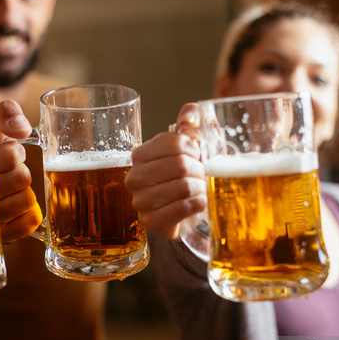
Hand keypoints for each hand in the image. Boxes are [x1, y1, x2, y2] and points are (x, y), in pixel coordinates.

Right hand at [0, 100, 42, 241]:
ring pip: (27, 200)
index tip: (1, 153)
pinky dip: (30, 214)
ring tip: (8, 190)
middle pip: (23, 178)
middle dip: (19, 171)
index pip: (11, 156)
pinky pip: (29, 223)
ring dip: (24, 191)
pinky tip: (18, 207)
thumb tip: (21, 130)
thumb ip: (6, 114)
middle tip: (5, 173)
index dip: (13, 152)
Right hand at [125, 104, 205, 239]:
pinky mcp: (151, 222)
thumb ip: (191, 120)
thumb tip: (187, 117)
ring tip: (201, 189)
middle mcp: (134, 177)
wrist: (186, 210)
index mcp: (141, 154)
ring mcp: (140, 201)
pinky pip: (181, 208)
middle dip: (199, 170)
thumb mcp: (191, 143)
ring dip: (200, 188)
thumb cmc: (188, 174)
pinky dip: (197, 204)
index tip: (198, 154)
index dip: (194, 148)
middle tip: (203, 175)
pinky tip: (200, 202)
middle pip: (179, 165)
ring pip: (182, 187)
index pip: (173, 143)